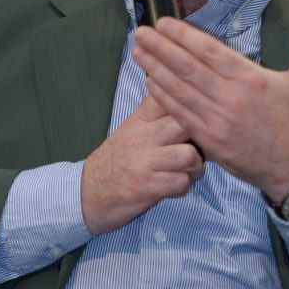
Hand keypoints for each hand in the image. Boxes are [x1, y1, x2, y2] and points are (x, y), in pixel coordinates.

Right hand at [81, 96, 203, 234]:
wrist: (88, 193)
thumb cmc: (116, 160)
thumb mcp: (131, 129)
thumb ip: (155, 114)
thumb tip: (184, 95)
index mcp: (140, 119)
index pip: (168, 96)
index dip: (188, 100)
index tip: (197, 109)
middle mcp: (143, 136)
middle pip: (185, 123)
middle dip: (200, 136)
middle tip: (199, 146)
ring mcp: (145, 162)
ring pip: (189, 155)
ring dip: (196, 166)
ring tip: (189, 170)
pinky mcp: (148, 187)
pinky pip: (181, 183)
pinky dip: (184, 187)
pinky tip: (176, 186)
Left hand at [131, 8, 288, 202]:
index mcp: (251, 78)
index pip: (209, 50)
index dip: (183, 35)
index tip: (164, 22)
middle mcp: (231, 98)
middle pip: (187, 67)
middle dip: (159, 48)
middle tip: (139, 32)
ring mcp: (218, 120)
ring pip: (179, 90)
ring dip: (154, 69)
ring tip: (136, 52)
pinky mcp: (209, 140)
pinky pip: (180, 115)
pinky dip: (163, 98)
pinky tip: (149, 82)